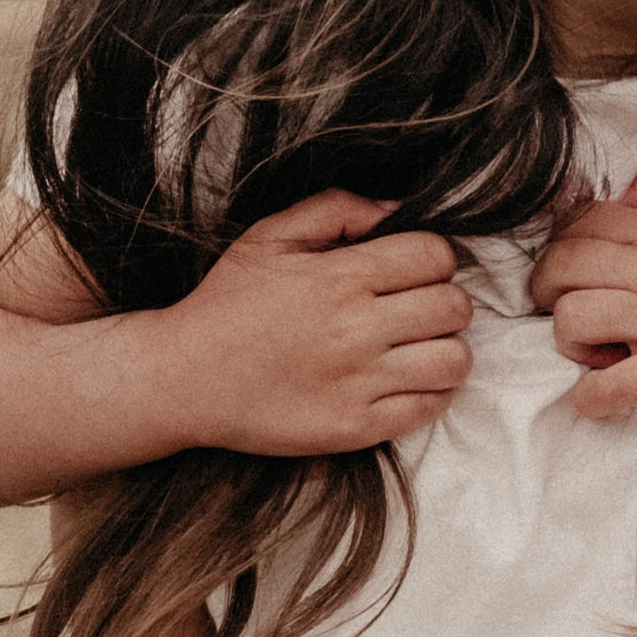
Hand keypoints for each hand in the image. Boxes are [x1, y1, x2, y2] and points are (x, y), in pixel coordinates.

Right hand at [154, 191, 471, 453]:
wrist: (182, 378)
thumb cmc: (226, 303)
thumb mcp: (268, 237)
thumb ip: (333, 210)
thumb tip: (394, 209)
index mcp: (338, 277)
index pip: (434, 256)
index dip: (435, 259)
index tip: (417, 270)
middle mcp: (355, 329)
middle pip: (453, 307)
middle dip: (448, 301)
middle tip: (424, 308)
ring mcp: (358, 382)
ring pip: (453, 360)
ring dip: (449, 348)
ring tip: (423, 346)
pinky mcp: (355, 427)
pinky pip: (429, 408)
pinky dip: (433, 392)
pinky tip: (410, 380)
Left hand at [527, 154, 636, 421]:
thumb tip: (624, 195)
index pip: (581, 224)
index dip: (563, 239)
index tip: (572, 258)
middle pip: (562, 269)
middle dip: (546, 285)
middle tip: (557, 299)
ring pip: (573, 322)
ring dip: (568, 336)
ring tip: (589, 345)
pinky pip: (610, 389)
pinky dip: (590, 397)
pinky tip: (598, 393)